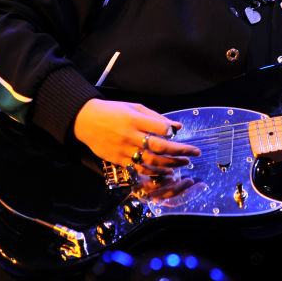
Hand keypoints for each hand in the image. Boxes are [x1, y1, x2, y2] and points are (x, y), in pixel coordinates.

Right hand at [73, 99, 199, 176]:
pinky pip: (140, 169)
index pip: (159, 127)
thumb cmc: (113, 111)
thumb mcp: (135, 108)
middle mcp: (130, 135)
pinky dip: (155, 172)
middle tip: (195, 153)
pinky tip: (167, 172)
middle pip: (160, 146)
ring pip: (152, 161)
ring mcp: (124, 149)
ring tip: (185, 163)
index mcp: (134, 119)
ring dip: (171, 164)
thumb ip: (157, 117)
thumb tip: (178, 127)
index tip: (177, 133)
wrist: (86, 121)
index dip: (171, 131)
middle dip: (180, 151)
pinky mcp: (119, 160)